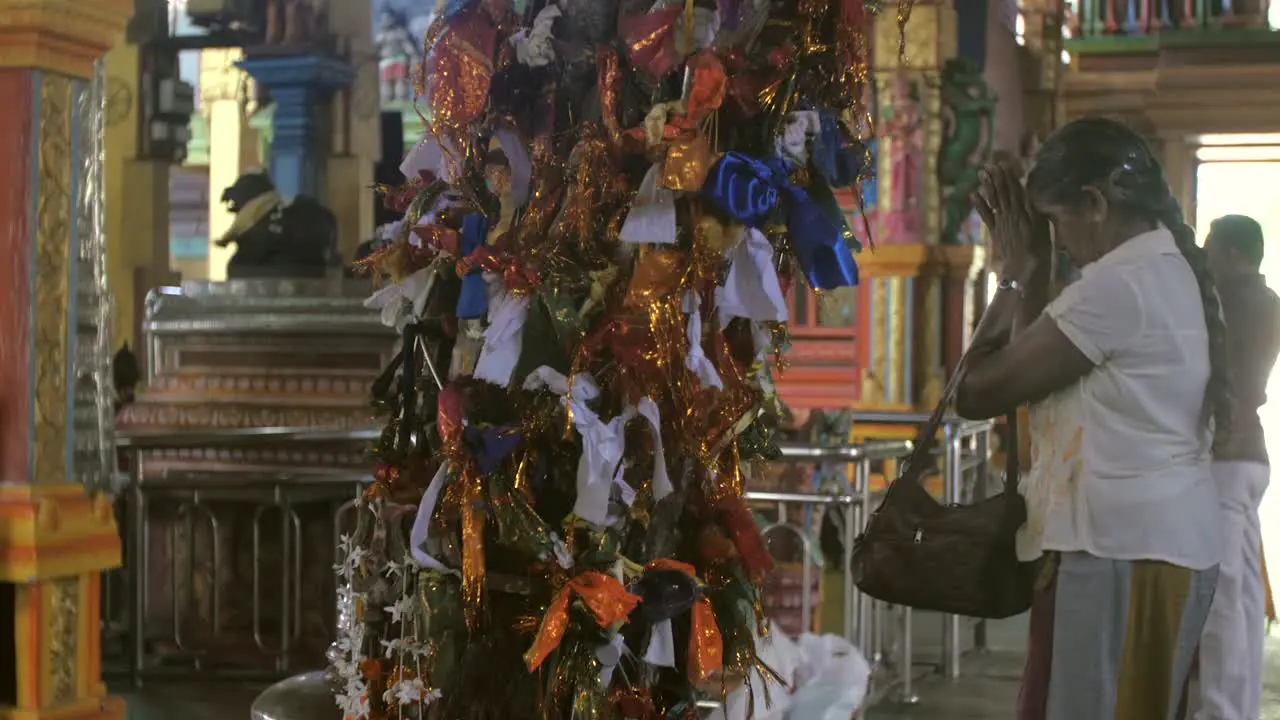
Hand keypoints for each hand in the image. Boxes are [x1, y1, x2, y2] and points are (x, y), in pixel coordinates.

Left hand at [972, 163, 1049, 279]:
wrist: (1025, 267)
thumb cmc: (1041, 248)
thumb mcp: (1044, 226)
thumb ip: (1036, 210)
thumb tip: (1030, 194)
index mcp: (1026, 211)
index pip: (1017, 190)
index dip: (1010, 177)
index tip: (1004, 164)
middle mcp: (1012, 213)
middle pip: (1004, 192)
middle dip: (997, 177)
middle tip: (990, 164)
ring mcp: (1002, 222)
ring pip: (994, 200)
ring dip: (988, 186)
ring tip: (982, 173)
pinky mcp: (995, 231)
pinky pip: (986, 215)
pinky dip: (979, 204)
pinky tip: (973, 194)